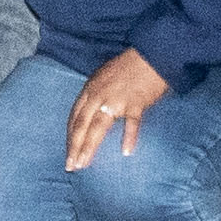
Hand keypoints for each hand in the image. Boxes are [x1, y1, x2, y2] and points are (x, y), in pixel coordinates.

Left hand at [64, 50, 168, 171]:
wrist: (152, 54)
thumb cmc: (130, 65)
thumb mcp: (105, 76)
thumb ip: (96, 95)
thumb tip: (92, 115)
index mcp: (90, 88)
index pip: (75, 116)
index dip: (70, 136)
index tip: (68, 153)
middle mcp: (99, 94)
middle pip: (82, 124)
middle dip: (74, 146)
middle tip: (70, 166)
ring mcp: (117, 99)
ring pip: (98, 126)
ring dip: (89, 146)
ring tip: (84, 164)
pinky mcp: (136, 102)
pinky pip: (131, 123)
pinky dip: (129, 137)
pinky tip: (126, 152)